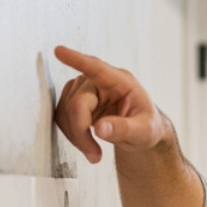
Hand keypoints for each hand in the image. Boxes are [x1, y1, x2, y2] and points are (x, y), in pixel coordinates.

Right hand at [53, 46, 172, 163]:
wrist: (141, 133)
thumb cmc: (146, 127)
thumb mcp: (144, 132)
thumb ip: (125, 129)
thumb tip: (100, 128)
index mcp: (121, 82)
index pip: (96, 68)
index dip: (77, 60)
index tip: (59, 51)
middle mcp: (100, 82)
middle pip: (77, 102)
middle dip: (81, 132)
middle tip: (94, 154)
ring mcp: (85, 90)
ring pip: (66, 111)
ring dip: (76, 136)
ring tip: (94, 152)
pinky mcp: (75, 100)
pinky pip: (63, 117)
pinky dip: (72, 134)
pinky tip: (86, 143)